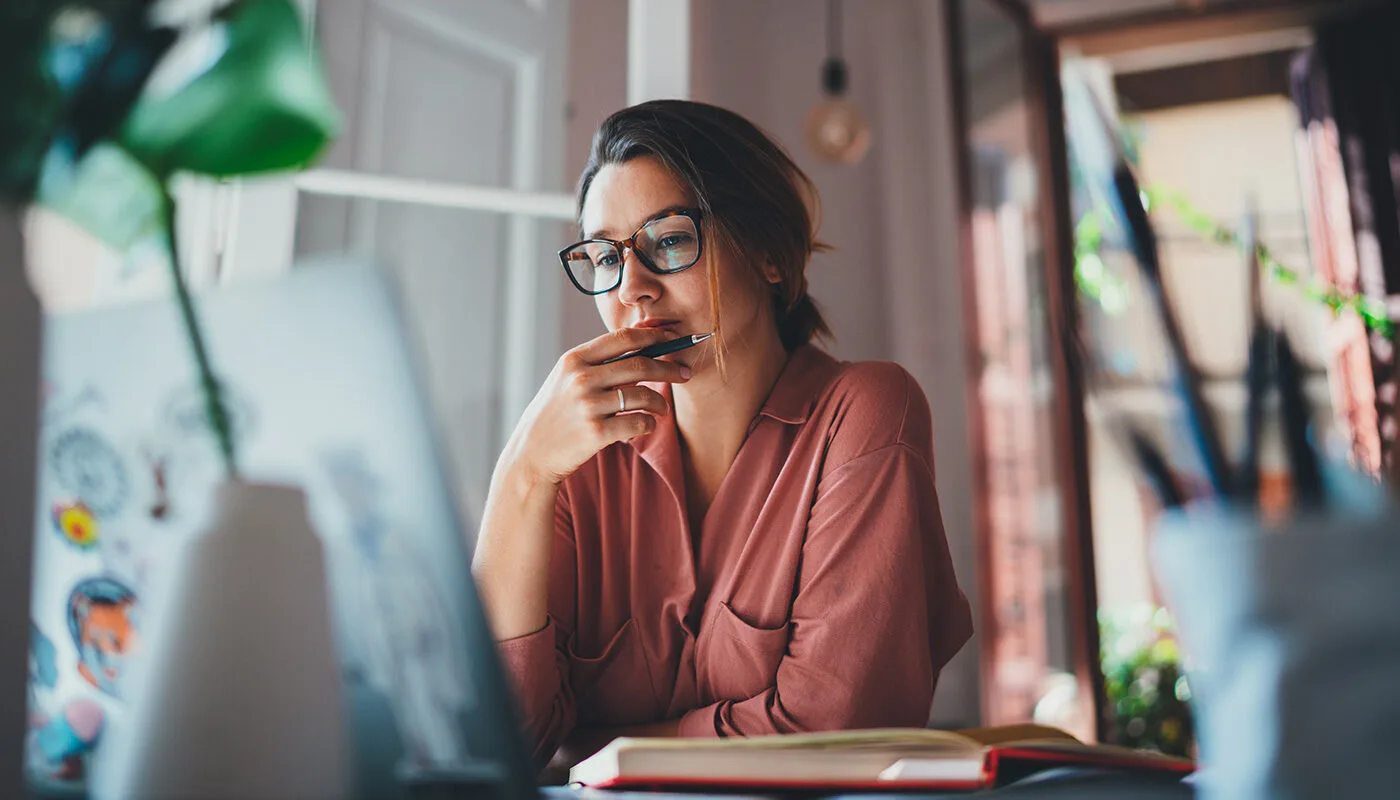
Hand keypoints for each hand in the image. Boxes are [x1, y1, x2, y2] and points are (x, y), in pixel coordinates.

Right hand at [502, 327, 691, 486]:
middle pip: (640, 365)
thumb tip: (642, 341)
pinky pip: (639, 423)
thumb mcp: (566, 378)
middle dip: (669, 368)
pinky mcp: (596, 433)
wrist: (532, 453)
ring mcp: (588, 406)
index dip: (654, 336)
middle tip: (685, 373)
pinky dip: (649, 424)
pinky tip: (645, 425)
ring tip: (662, 408)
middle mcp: (581, 378)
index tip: (673, 338)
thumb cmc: (556, 413)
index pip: (623, 338)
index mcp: (574, 359)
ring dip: (660, 402)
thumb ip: (597, 361)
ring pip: (643, 396)